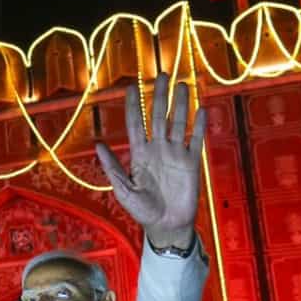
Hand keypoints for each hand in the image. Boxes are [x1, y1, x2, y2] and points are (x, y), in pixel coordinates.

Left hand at [95, 73, 206, 245]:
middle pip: (158, 116)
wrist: (166, 226)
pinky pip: (195, 140)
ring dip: (180, 104)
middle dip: (159, 96)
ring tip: (182, 84)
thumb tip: (98, 145)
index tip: (131, 87)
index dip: (133, 105)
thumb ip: (113, 167)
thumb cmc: (142, 210)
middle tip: (162, 74)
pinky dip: (199, 125)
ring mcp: (175, 154)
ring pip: (178, 123)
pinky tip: (201, 109)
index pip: (135, 123)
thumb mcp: (123, 190)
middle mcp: (157, 149)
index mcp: (139, 154)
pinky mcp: (191, 163)